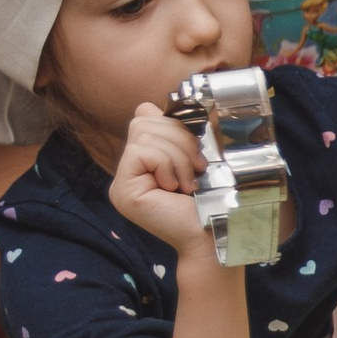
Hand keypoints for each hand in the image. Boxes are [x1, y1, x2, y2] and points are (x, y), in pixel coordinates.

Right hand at [109, 103, 210, 260]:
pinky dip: (167, 165)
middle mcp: (127, 170)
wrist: (215, 233)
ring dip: (177, 156)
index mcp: (143, 158)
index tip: (195, 152)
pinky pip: (142, 152)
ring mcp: (121, 182)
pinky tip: (175, 188)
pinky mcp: (123, 191)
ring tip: (188, 182)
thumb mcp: (195, 153)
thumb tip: (163, 104)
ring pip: (144, 133)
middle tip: (196, 169)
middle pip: (143, 120)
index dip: (174, 125)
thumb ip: (179, 130)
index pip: (145, 115)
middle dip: (179, 139)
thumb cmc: (212, 196)